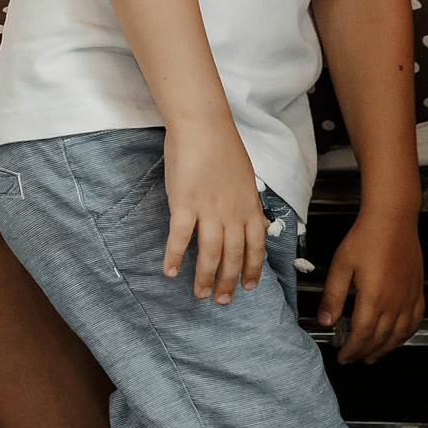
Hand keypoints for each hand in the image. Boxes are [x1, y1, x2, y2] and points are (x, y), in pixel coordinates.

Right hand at [160, 121, 264, 304]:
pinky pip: (180, 237)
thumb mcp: (245, 178)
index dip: (252, 270)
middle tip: (221, 301)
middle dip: (228, 281)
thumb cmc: (222, 147)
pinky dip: (174, 256)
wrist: (203, 126)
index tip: (247, 287)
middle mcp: (232, 212)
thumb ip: (249, 204)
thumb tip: (259, 222)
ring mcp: (208, 209)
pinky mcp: (184, 203)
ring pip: (209, 252)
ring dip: (204, 276)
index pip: (256, 247)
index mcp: (249, 206)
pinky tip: (169, 271)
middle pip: (233, 255)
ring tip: (200, 293)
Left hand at [318, 208, 424, 362]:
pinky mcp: (418, 290)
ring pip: (400, 334)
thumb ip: (333, 296)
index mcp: (374, 297)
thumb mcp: (341, 266)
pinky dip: (405, 334)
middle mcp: (395, 301)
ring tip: (372, 356)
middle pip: (381, 338)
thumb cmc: (365, 238)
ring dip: (386, 349)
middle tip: (354, 359)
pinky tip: (397, 338)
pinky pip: (415, 320)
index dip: (352, 349)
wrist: (392, 219)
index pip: (362, 334)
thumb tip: (326, 321)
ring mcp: (409, 297)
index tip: (342, 357)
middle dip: (366, 352)